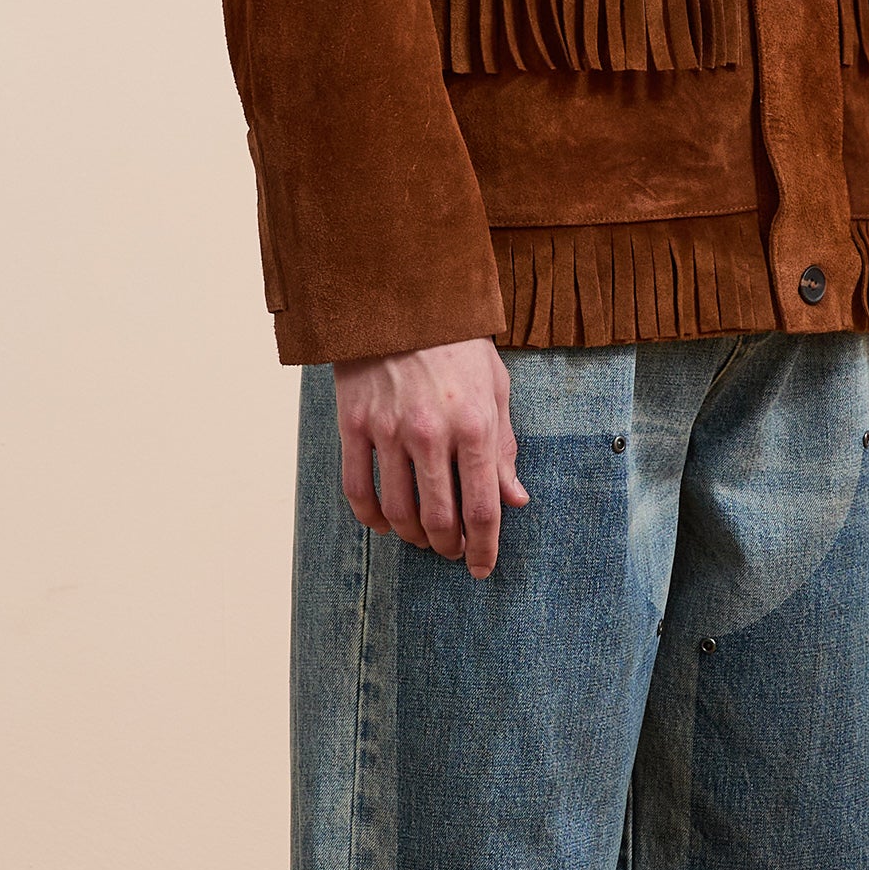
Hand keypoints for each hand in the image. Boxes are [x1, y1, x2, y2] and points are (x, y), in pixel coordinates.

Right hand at [334, 340, 529, 576]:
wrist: (399, 301)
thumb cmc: (456, 344)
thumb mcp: (495, 388)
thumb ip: (504, 448)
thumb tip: (515, 499)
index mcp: (474, 425)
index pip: (482, 508)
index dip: (484, 548)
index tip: (481, 568)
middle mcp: (431, 433)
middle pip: (439, 519)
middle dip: (448, 548)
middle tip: (451, 552)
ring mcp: (388, 431)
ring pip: (398, 511)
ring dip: (413, 536)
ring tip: (423, 538)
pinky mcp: (353, 425)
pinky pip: (358, 489)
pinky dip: (371, 518)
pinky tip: (384, 523)